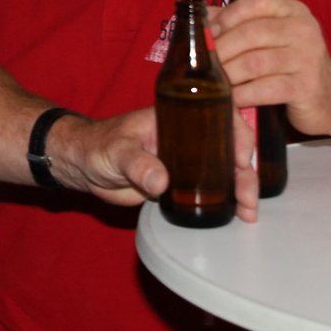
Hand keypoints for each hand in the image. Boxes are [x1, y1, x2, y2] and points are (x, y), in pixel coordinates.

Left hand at [49, 108, 259, 222]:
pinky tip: (237, 216)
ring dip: (240, 189)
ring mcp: (185, 161)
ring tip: (248, 213)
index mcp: (175, 118)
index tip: (243, 157)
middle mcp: (186, 137)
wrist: (82, 167)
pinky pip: (209, 190)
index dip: (238, 132)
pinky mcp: (179, 183)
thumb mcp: (116, 151)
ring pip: (223, 171)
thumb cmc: (96, 146)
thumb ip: (136, 163)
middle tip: (249, 197)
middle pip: (228, 147)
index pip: (218, 114)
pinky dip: (226, 201)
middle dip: (245, 171)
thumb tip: (161, 182)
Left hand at [210, 0, 330, 137]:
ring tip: (212, 83)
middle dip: (220, 49)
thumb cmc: (290, 62)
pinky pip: (265, 89)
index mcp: (292, 10)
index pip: (258, 1)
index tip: (208, 33)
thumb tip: (202, 20)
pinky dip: (242, 94)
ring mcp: (307, 58)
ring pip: (254, 63)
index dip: (228, 15)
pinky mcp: (306, 87)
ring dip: (227, 74)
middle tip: (200, 63)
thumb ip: (239, 23)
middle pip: (251, 33)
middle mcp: (303, 29)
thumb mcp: (270, 35)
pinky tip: (231, 99)